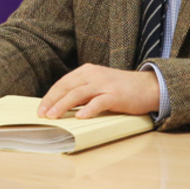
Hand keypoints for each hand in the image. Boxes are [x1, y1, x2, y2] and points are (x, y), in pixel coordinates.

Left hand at [37, 63, 158, 119]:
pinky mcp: (116, 95)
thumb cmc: (120, 88)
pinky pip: (100, 102)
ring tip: (53, 116)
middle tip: (41, 114)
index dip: (50, 96)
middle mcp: (93, 75)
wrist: (149, 86)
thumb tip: (60, 105)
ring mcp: (105, 84)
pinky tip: (80, 117)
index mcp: (86, 71)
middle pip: (66, 87)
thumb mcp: (97, 85)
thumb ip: (81, 92)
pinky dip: (89, 109)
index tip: (40, 109)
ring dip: (63, 105)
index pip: (62, 83)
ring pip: (78, 94)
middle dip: (52, 101)